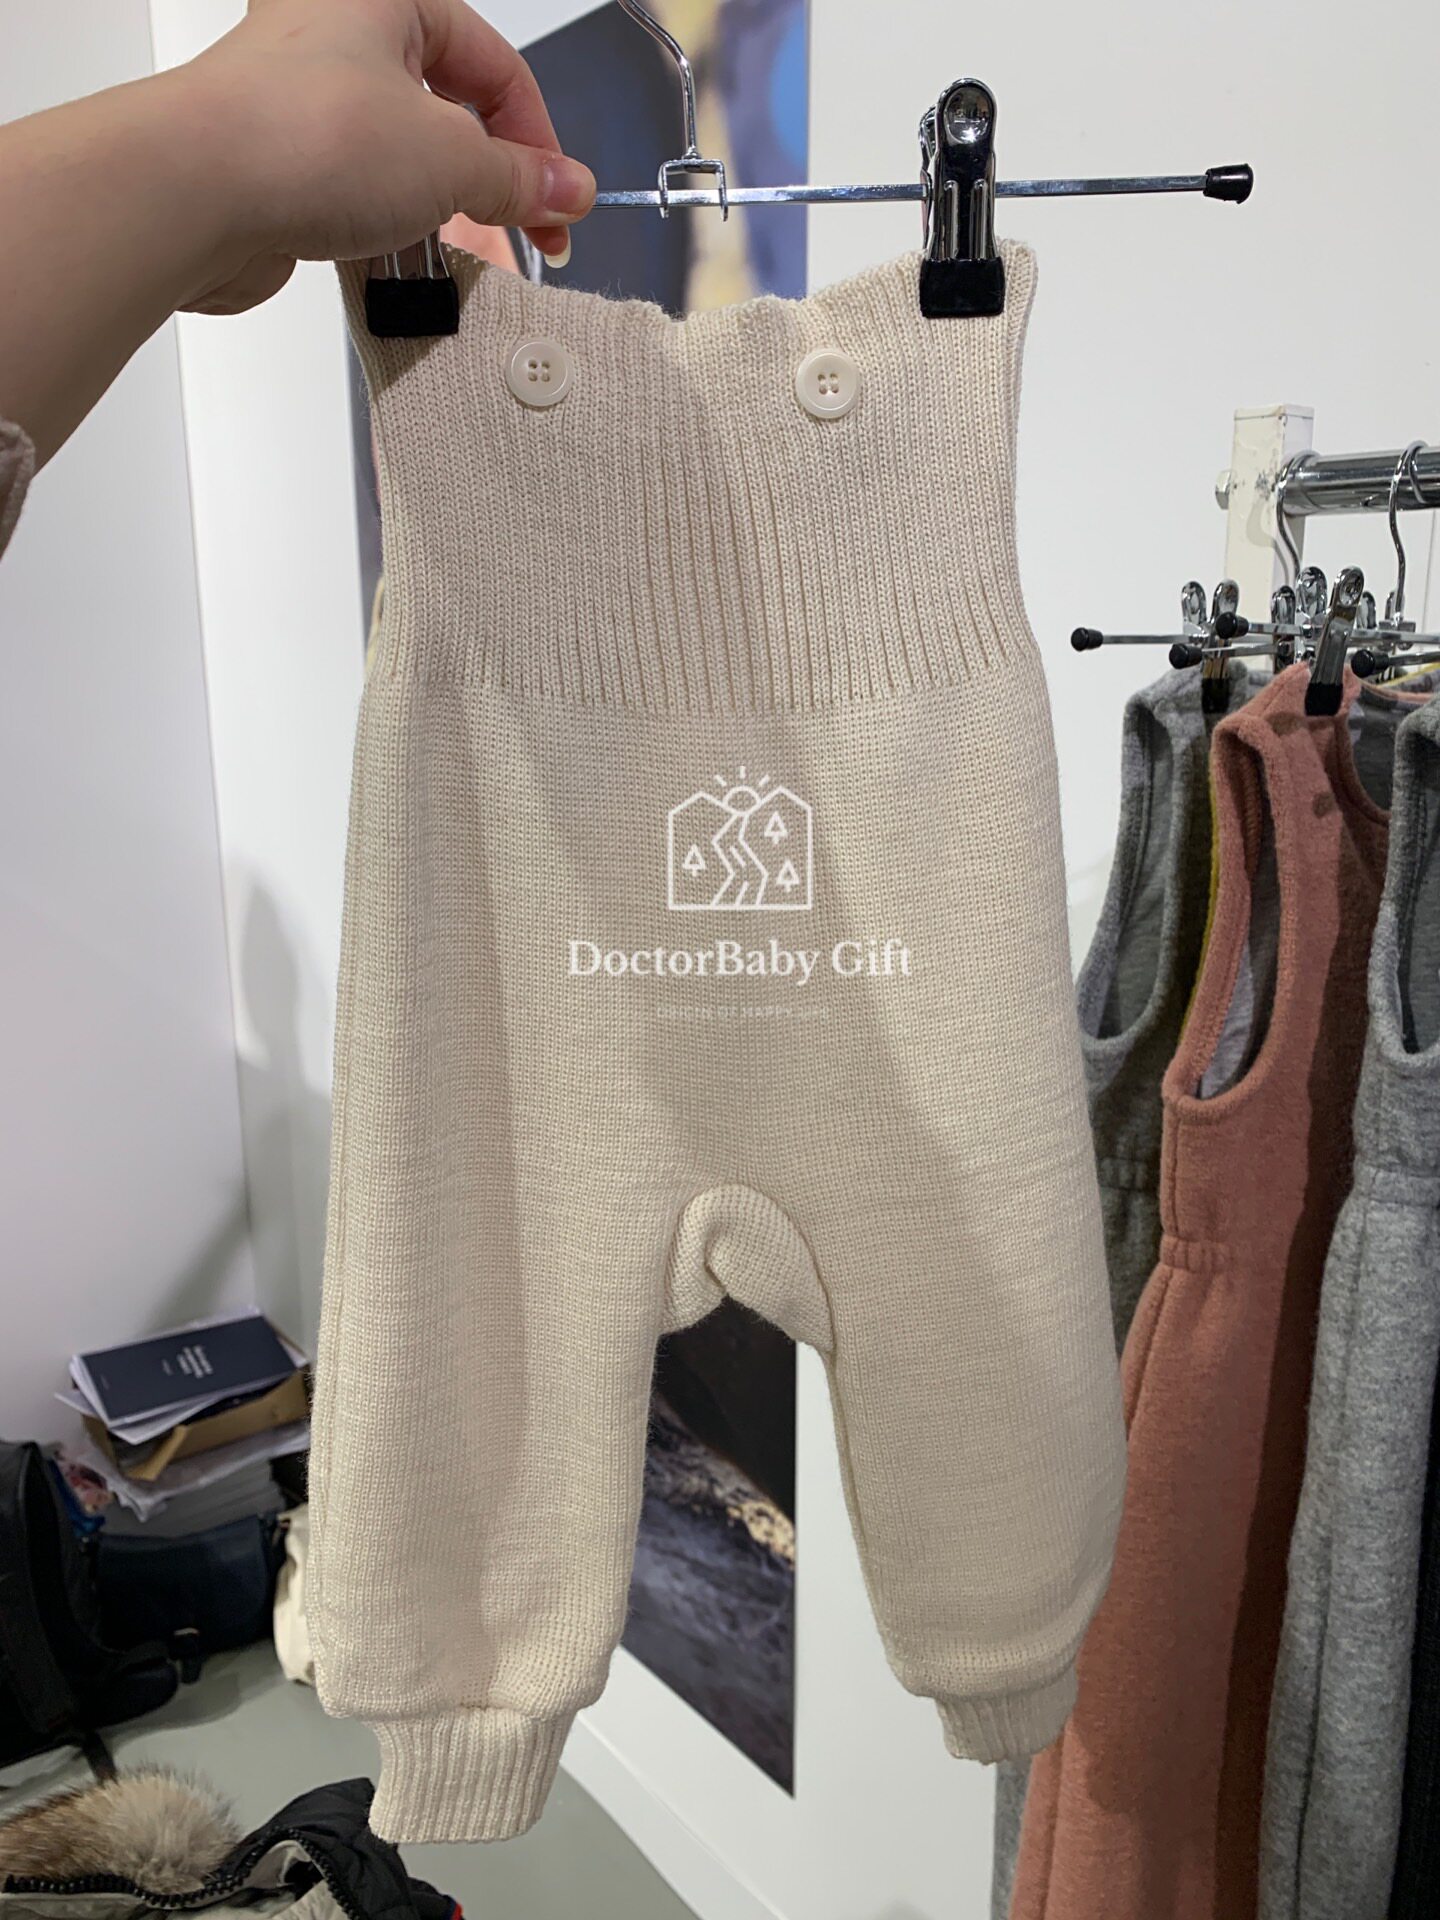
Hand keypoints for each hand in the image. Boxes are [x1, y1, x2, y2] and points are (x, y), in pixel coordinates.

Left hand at [180, 0, 595, 313]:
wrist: (192, 193)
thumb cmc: (298, 137)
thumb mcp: (449, 160)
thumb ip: (519, 178)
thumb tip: (566, 188)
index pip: (493, 64)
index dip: (537, 140)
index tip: (559, 201)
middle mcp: (338, 35)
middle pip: (449, 111)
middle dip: (493, 180)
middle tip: (527, 234)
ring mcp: (305, 101)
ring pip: (402, 157)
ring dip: (443, 211)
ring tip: (467, 255)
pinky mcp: (281, 163)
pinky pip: (358, 195)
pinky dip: (391, 230)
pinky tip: (409, 265)